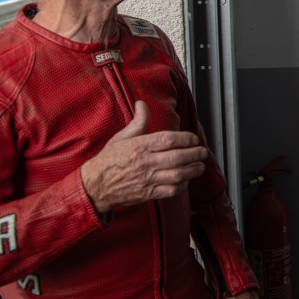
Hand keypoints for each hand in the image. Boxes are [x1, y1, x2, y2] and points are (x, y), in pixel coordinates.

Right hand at [80, 101, 207, 212]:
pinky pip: (170, 191)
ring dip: (193, 170)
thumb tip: (142, 104)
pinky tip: (187, 180)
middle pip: (177, 157)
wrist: (96, 184)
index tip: (193, 138)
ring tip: (200, 166)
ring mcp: (147, 179)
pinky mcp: (148, 194)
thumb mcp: (121, 137)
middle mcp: (145, 162)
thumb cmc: (109, 159)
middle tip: (202, 152)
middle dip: (194, 154)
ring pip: (177, 175)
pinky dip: (182, 186)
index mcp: (139, 146)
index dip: (185, 138)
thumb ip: (137, 122)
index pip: (168, 140)